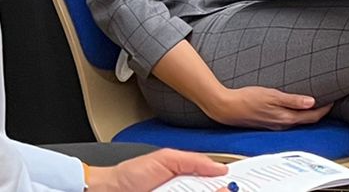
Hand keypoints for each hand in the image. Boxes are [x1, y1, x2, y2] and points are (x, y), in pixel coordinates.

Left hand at [85, 149, 226, 191]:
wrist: (109, 191)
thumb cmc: (131, 175)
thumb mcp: (166, 159)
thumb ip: (195, 161)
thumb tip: (221, 169)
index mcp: (188, 177)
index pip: (216, 180)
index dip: (228, 182)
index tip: (240, 183)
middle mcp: (186, 190)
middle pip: (212, 190)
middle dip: (222, 190)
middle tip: (228, 189)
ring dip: (212, 191)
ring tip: (219, 189)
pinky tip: (201, 190)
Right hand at [207, 85, 332, 128]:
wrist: (226, 108)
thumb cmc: (248, 99)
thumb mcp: (272, 96)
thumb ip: (292, 100)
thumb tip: (312, 102)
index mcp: (285, 118)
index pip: (312, 117)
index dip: (324, 109)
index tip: (333, 100)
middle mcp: (282, 124)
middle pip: (306, 120)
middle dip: (319, 112)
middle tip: (328, 101)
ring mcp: (274, 125)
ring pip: (297, 121)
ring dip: (307, 113)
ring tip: (315, 103)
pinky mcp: (268, 123)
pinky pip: (288, 120)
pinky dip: (296, 114)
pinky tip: (295, 107)